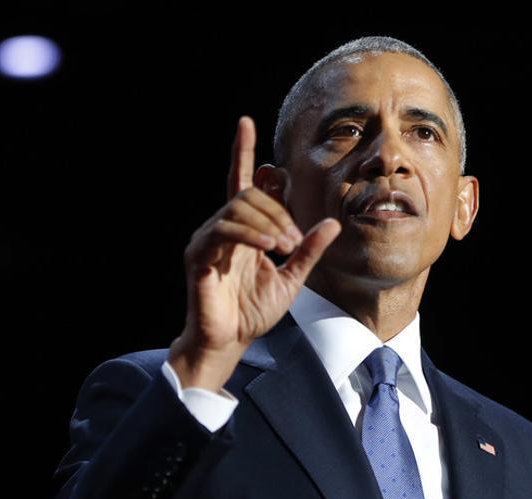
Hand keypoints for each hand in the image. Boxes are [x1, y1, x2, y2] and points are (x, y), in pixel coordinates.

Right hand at [168, 116, 340, 391]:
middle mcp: (221, 228)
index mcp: (242, 229)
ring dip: (269, 222)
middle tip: (294, 240)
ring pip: (238, 207)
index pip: (242, 182)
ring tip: (284, 247)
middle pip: (249, 194)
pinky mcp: (198, 255)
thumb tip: (333, 223)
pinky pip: (225, 229)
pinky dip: (250, 234)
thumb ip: (309, 250)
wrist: (229, 342)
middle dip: (278, 210)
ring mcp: (207, 240)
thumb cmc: (253, 313)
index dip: (242, 151)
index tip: (245, 122)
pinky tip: (269, 246)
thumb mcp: (292, 279)